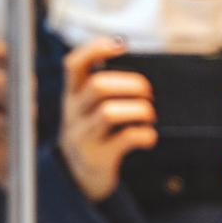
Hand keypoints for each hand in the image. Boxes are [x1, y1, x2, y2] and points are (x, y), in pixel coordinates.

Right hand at [57, 37, 156, 202]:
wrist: (78, 178)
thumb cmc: (92, 134)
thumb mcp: (86, 108)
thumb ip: (101, 86)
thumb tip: (128, 59)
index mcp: (72, 96)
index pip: (74, 65)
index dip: (96, 49)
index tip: (121, 43)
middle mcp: (74, 114)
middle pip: (99, 86)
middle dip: (131, 84)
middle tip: (148, 93)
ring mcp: (84, 136)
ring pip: (111, 112)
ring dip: (140, 110)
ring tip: (149, 115)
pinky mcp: (98, 157)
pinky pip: (125, 139)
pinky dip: (144, 135)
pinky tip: (149, 137)